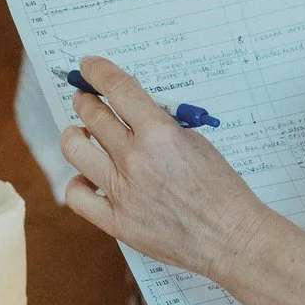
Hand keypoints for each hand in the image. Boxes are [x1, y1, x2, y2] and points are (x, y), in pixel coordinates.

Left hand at [59, 56, 272, 274]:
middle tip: (85, 99)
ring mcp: (122, 192)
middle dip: (85, 101)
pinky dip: (78, 182)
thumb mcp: (197, 143)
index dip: (98, 72)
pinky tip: (88, 177)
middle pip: (92, 116)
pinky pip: (77, 195)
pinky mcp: (116, 221)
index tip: (89, 66)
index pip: (118, 89)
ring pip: (75, 149)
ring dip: (74, 134)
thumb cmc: (222, 191)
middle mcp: (135, 159)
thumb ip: (162, 127)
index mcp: (159, 134)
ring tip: (80, 133)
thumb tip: (136, 113)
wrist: (230, 238)